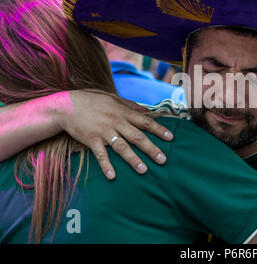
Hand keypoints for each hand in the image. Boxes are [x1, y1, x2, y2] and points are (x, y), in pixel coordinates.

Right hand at [52, 90, 173, 179]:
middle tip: (163, 160)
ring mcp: (103, 131)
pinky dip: (106, 165)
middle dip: (151, 149)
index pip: (145, 121)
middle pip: (137, 137)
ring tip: (143, 170)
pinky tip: (112, 175)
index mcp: (123, 112)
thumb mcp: (114, 98)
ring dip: (133, 159)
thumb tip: (147, 110)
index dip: (158, 129)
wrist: (67, 105)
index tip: (171, 138)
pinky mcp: (91, 140)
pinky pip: (100, 154)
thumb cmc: (93, 101)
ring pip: (121, 147)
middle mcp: (116, 122)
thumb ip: (131, 105)